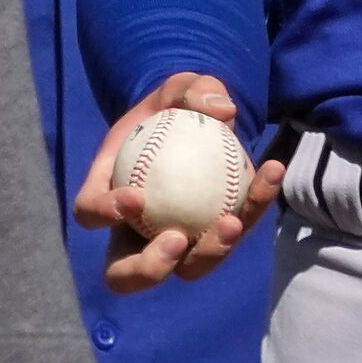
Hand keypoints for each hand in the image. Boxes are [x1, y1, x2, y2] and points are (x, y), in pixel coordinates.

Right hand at [73, 72, 285, 294]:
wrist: (195, 126)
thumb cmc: (171, 108)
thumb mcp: (177, 88)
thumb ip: (192, 90)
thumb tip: (222, 110)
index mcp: (107, 194)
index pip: (90, 213)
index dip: (103, 213)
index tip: (134, 198)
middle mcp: (132, 233)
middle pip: (126, 273)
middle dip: (149, 268)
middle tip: (177, 238)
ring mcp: (171, 247)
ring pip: (185, 269)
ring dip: (209, 254)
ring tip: (232, 222)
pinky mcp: (210, 243)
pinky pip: (230, 235)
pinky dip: (253, 207)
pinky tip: (272, 170)